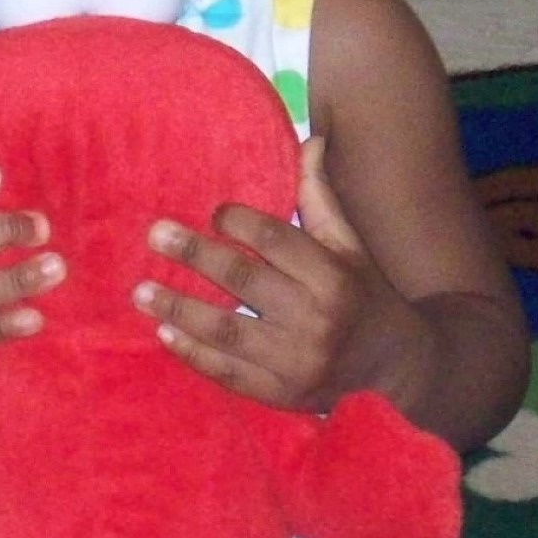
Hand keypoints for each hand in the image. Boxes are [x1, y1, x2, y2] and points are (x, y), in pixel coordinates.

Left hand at [132, 138, 422, 411]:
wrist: (396, 371)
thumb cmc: (364, 296)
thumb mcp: (351, 246)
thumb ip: (321, 197)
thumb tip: (311, 140)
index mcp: (335, 278)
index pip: (278, 242)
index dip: (241, 222)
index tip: (212, 211)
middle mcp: (317, 321)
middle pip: (245, 282)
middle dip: (195, 255)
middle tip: (154, 234)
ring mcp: (298, 364)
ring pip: (228, 332)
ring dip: (180, 308)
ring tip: (141, 289)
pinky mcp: (282, 396)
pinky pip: (229, 374)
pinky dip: (194, 354)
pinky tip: (164, 332)